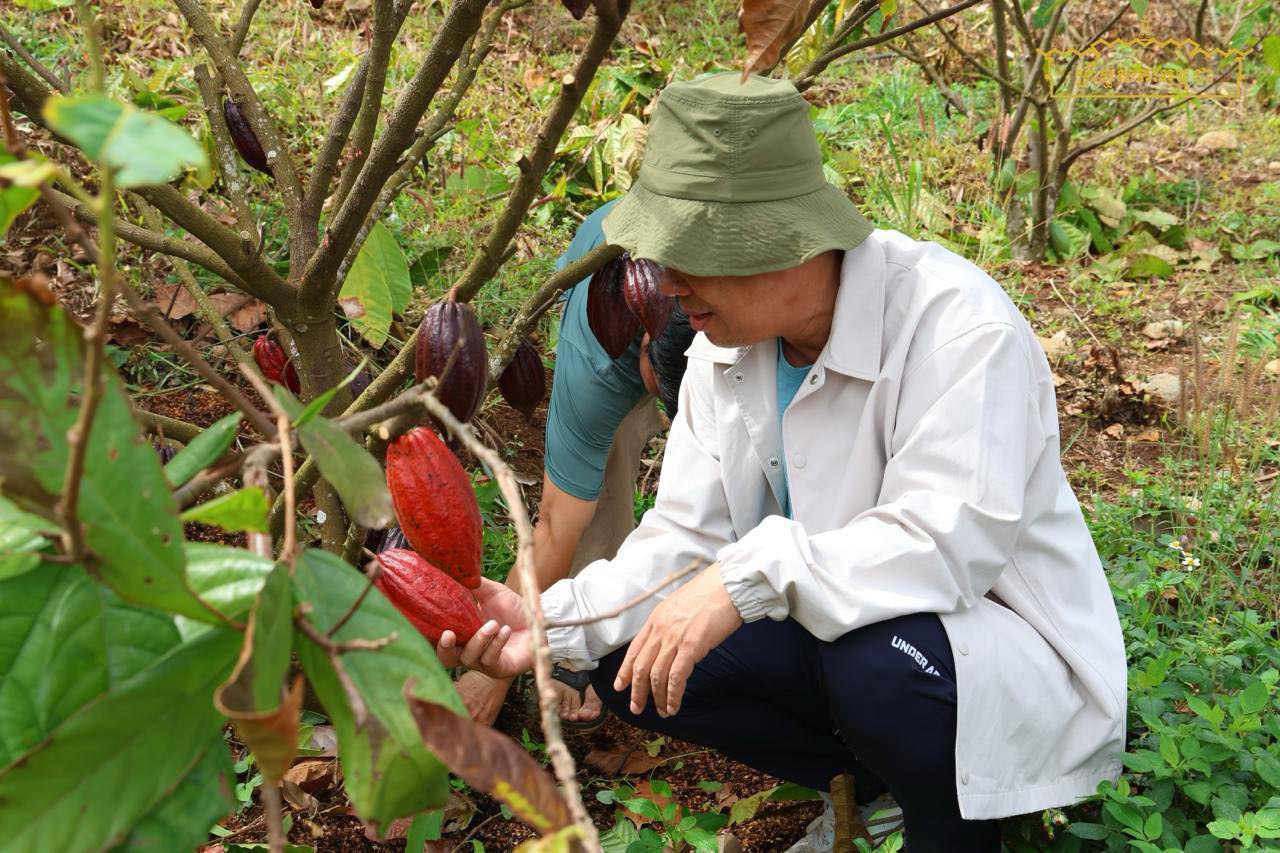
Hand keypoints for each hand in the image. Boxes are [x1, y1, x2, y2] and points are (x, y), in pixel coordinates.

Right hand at [435, 578, 532, 678]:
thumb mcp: (492, 593)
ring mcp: (483, 661)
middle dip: (444, 648)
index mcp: (462, 634)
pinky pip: (492, 659)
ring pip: (469, 658)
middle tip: (448, 634)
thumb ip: (473, 585)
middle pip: (446, 659)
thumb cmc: (512, 609)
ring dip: (479, 640)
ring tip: (493, 624)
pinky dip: (497, 644)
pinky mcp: (500, 668)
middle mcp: (468, 650)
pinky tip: (505, 630)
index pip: (439, 640)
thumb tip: (455, 572)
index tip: (430, 622)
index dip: (432, 636)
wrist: (538, 621)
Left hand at [612, 562, 741, 717]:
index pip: (634, 650)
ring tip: (661, 712)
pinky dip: (673, 695)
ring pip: (656, 676)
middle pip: (641, 666)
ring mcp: (674, 638)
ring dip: (656, 698)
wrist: (728, 584)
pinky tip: (674, 706)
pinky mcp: (691, 646)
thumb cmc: (710, 593)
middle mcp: (660, 629)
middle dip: (637, 691)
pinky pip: (676, 677)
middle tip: (636, 708)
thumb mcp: (680, 605)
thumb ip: (671, 624)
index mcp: (656, 618)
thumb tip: (671, 644)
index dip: (625, 671)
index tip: (619, 686)